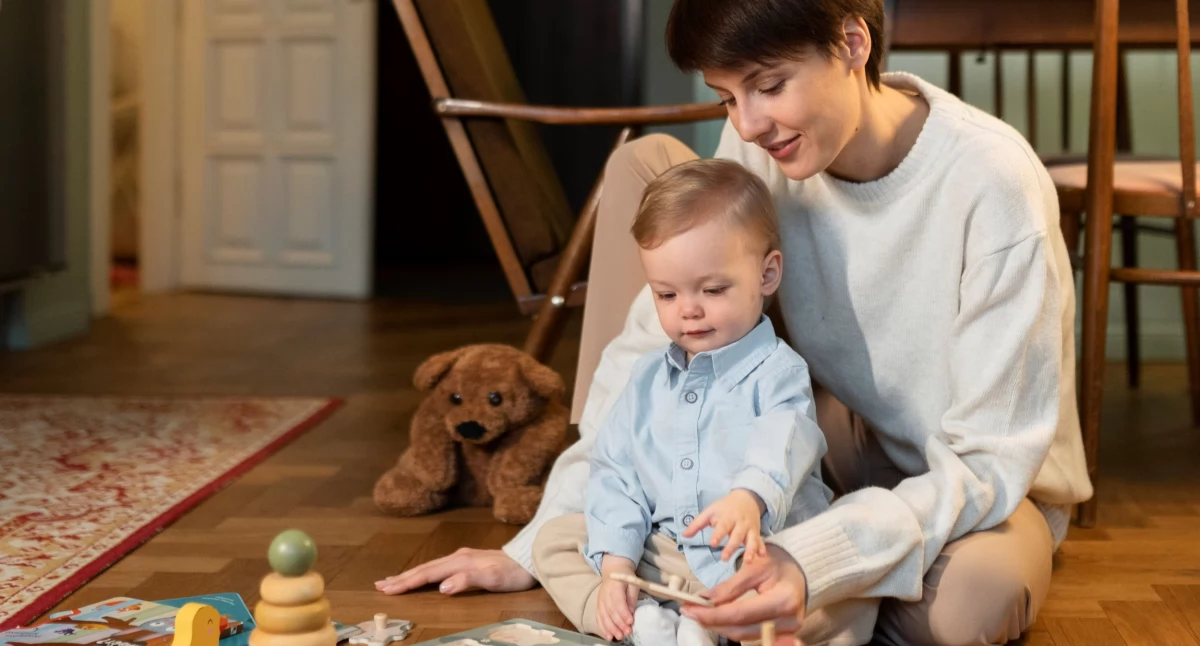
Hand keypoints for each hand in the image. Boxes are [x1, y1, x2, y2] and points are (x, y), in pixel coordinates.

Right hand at [374, 548, 534, 594]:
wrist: (530, 560)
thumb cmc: (513, 573)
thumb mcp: (493, 579)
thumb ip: (468, 580)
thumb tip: (442, 587)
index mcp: (459, 562)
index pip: (427, 574)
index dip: (407, 582)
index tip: (387, 589)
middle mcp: (457, 557)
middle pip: (424, 568)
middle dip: (402, 578)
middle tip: (380, 585)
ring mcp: (462, 557)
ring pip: (430, 567)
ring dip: (410, 574)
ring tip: (393, 580)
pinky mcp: (466, 560)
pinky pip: (438, 567)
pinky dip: (424, 572)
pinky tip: (422, 575)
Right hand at [597, 555, 637, 641]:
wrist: (613, 570)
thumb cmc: (625, 577)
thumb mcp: (633, 584)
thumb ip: (631, 598)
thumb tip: (631, 612)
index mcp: (614, 587)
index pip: (618, 602)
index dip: (623, 613)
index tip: (630, 621)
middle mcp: (605, 595)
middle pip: (610, 611)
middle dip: (619, 624)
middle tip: (627, 632)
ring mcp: (600, 601)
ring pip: (603, 616)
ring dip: (611, 628)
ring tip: (618, 637)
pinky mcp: (598, 606)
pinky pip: (599, 618)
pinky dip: (603, 628)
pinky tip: (608, 636)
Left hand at [680, 544, 807, 644]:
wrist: (800, 571)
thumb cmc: (778, 564)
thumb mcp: (754, 568)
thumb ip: (730, 587)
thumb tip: (703, 599)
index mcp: (783, 599)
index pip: (741, 613)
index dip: (713, 614)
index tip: (690, 609)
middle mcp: (788, 620)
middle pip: (741, 629)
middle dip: (712, 622)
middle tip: (689, 612)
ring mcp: (786, 631)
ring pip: (744, 636)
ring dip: (719, 626)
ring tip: (699, 614)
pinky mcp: (781, 635)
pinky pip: (750, 635)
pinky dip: (731, 627)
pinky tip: (716, 619)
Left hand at [682, 489, 766, 562]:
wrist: (746, 497)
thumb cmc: (724, 507)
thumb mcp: (710, 512)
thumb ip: (697, 524)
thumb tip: (684, 535)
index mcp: (727, 517)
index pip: (722, 526)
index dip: (718, 535)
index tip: (712, 544)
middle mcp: (739, 523)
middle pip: (736, 535)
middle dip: (731, 546)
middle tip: (724, 558)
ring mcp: (749, 528)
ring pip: (751, 539)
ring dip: (750, 550)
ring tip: (748, 561)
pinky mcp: (756, 532)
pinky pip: (760, 540)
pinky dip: (762, 548)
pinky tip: (762, 556)